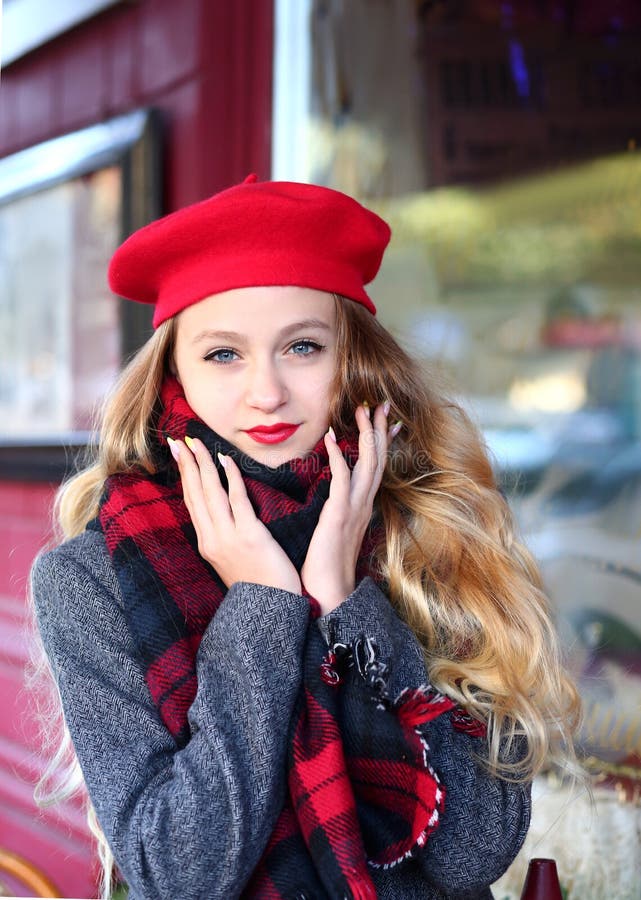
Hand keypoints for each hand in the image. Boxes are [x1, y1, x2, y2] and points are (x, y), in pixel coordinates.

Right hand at [169, 437, 301, 593]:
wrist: (271, 609)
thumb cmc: (259, 587)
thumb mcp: (232, 563)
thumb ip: (226, 538)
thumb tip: (226, 516)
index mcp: (207, 545)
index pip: (192, 503)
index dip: (184, 477)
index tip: (179, 455)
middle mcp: (212, 539)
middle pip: (195, 494)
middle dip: (186, 464)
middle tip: (178, 440)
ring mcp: (228, 537)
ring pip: (210, 493)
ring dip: (202, 464)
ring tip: (196, 443)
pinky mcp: (249, 535)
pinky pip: (237, 500)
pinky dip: (230, 477)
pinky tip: (225, 460)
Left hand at [300, 402, 397, 614]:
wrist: (328, 592)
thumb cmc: (326, 566)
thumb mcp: (337, 532)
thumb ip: (340, 513)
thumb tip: (337, 500)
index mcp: (363, 507)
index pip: (377, 467)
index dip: (383, 442)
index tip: (388, 421)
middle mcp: (363, 504)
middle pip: (377, 458)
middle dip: (380, 429)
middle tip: (380, 403)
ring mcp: (354, 507)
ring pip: (367, 463)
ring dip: (366, 434)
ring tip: (362, 409)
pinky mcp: (339, 513)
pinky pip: (341, 478)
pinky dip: (337, 455)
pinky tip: (330, 437)